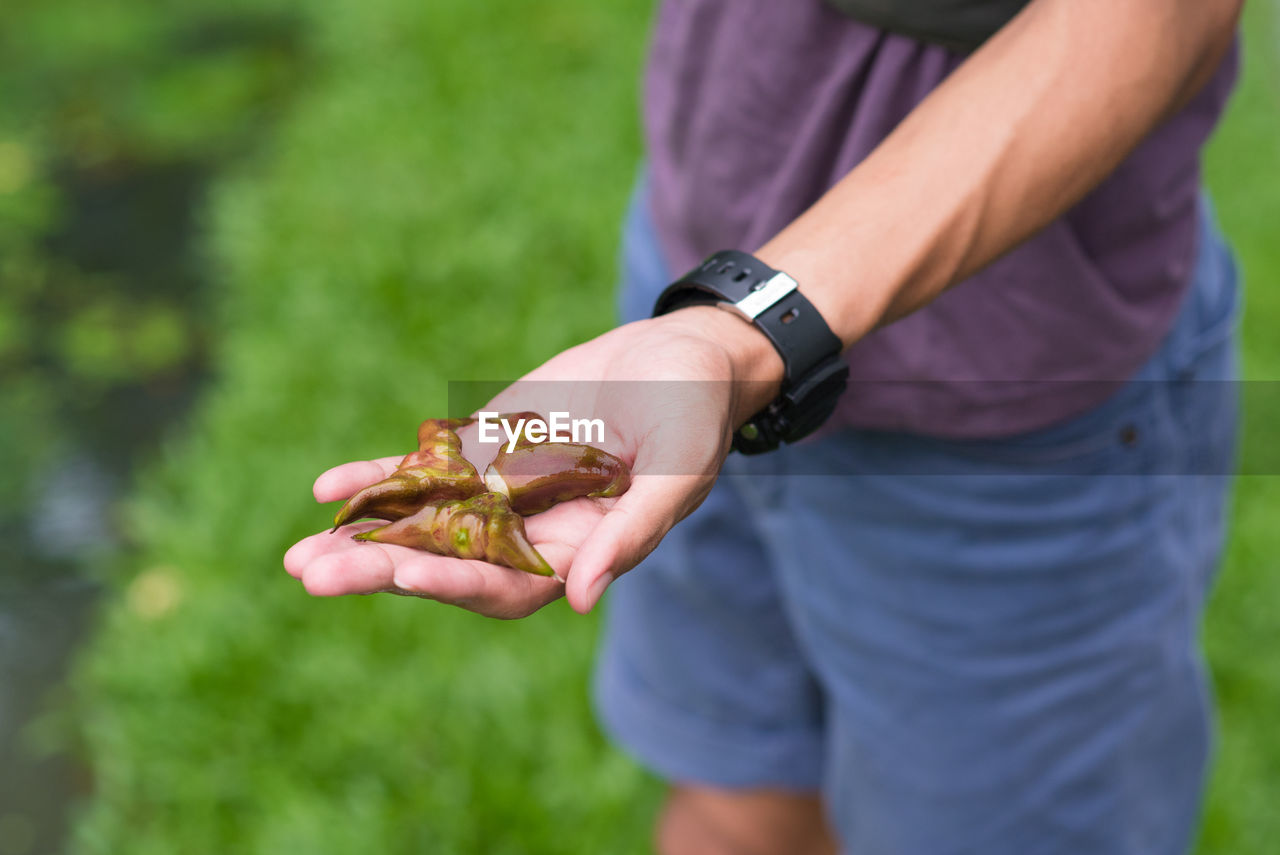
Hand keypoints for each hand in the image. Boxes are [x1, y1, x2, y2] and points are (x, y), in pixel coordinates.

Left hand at [284, 307, 782, 616]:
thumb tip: (581, 600)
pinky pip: (424, 472)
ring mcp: (501, 491)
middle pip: (447, 563)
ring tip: (299, 556)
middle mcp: (530, 531)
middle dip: (380, 570)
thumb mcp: (677, 471)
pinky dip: (378, 481)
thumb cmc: (694, 417)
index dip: (457, 581)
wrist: (680, 356)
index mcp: (577, 550)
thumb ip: (631, 533)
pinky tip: (329, 489)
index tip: (404, 572)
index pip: (507, 585)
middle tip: (312, 574)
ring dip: (363, 540)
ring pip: (423, 524)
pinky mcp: (484, 448)